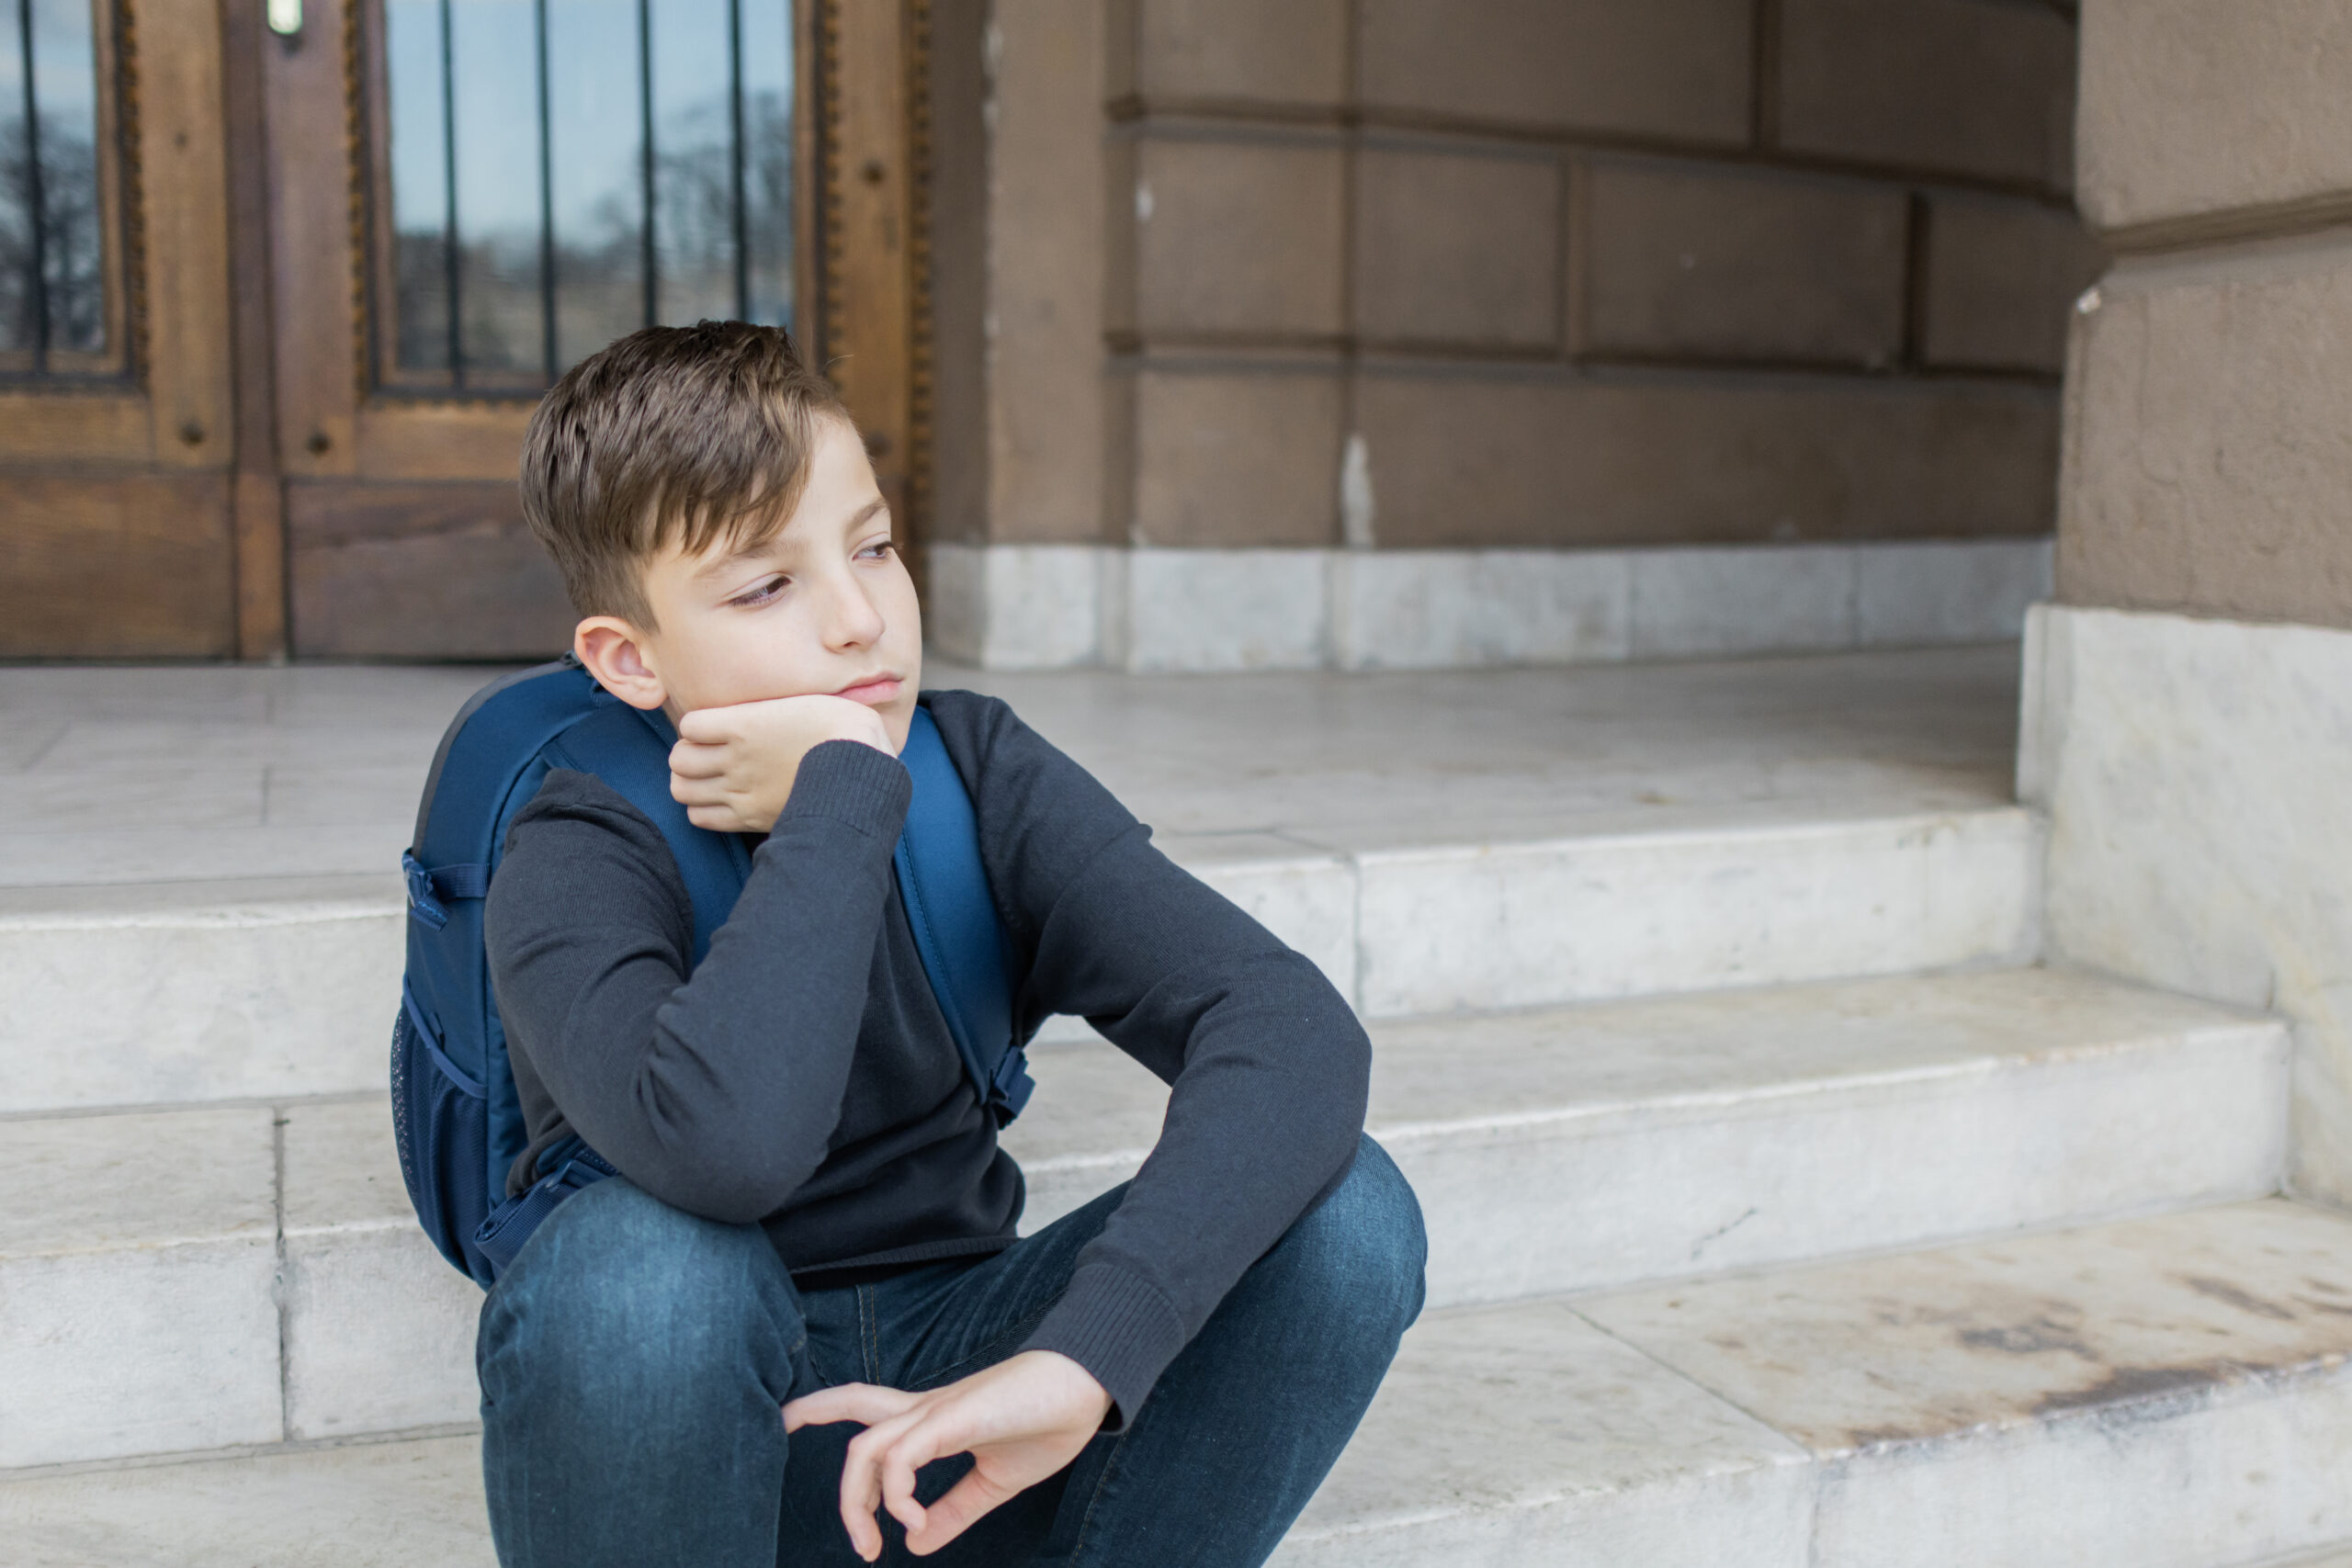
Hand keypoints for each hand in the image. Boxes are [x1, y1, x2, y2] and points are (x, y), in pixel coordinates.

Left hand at [669, 694, 891, 833]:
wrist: (862, 769)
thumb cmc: (842, 728)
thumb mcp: (807, 700)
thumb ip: (773, 704)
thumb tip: (767, 703)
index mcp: (743, 723)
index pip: (689, 725)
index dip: (699, 728)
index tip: (716, 730)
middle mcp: (734, 757)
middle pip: (678, 759)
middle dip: (687, 756)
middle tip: (708, 756)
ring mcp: (740, 790)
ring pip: (682, 789)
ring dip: (690, 782)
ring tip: (709, 780)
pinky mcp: (750, 817)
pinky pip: (700, 818)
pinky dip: (702, 810)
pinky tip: (722, 801)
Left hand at [782, 1350, 1112, 1560]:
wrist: (1089, 1388)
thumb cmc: (1048, 1424)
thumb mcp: (994, 1483)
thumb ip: (954, 1510)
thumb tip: (915, 1544)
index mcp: (935, 1419)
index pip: (868, 1405)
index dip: (823, 1406)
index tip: (787, 1421)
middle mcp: (927, 1410)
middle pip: (855, 1414)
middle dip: (819, 1432)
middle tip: (833, 1508)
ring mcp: (937, 1412)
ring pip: (866, 1447)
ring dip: (855, 1502)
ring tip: (871, 1547)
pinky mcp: (952, 1419)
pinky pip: (901, 1457)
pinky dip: (896, 1496)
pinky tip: (915, 1522)